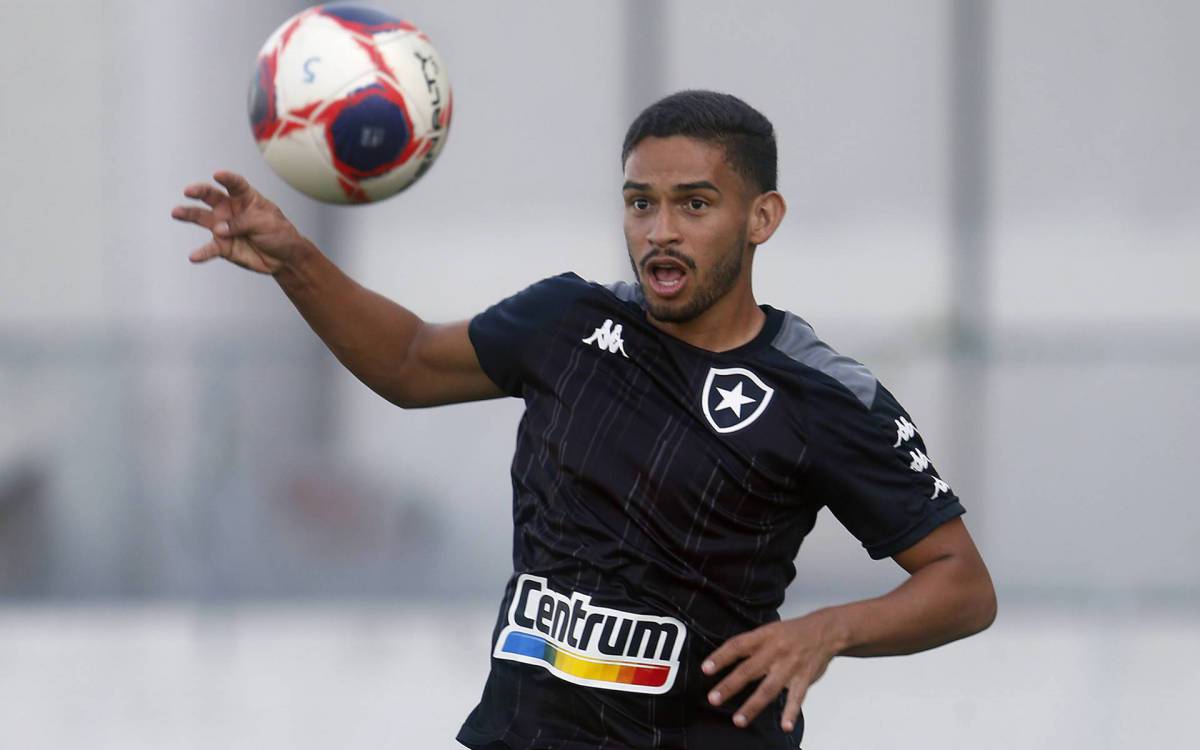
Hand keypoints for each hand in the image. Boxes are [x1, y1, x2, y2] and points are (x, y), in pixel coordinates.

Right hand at [170, 170, 304, 274]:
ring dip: (188, 214)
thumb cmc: (278, 233)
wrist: (284, 258)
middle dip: (199, 191)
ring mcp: (224, 227)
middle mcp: (230, 209)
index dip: (227, 178)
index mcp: (246, 197)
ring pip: (202, 218)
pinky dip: (202, 253)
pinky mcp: (223, 246)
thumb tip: (219, 228)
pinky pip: (210, 248)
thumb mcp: (266, 222)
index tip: (218, 175)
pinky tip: (194, 256)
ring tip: (176, 212)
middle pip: (211, 196)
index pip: (235, 184)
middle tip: (188, 191)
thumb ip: (242, 222)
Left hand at [702, 610, 844, 731]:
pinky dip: (791, 713)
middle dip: (730, 686)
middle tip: (714, 698)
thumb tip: (725, 659)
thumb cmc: (792, 632)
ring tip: (739, 720)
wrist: (826, 631)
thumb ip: (751, 645)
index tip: (706, 669)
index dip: (721, 657)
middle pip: (748, 670)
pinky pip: (797, 698)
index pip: (737, 646)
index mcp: (763, 637)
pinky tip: (785, 726)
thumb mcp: (769, 630)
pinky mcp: (804, 679)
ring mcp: (789, 666)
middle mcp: (775, 651)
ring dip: (753, 706)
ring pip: (768, 688)